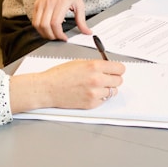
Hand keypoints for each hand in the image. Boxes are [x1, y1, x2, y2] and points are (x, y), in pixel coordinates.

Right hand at [10, 60, 125, 112]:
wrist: (48, 88)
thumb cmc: (60, 75)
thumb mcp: (80, 62)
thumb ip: (96, 65)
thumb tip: (109, 67)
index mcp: (94, 66)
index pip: (119, 68)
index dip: (118, 69)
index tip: (116, 70)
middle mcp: (97, 80)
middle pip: (119, 80)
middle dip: (113, 78)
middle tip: (106, 78)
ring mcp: (95, 93)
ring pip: (113, 92)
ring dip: (107, 88)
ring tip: (96, 86)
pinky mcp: (91, 104)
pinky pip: (104, 100)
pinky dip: (100, 97)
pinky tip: (90, 93)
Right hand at [31, 0, 91, 40]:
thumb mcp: (79, 4)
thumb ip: (82, 20)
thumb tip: (87, 32)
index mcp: (61, 2)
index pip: (55, 23)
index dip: (59, 34)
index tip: (64, 38)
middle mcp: (49, 3)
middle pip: (45, 26)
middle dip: (51, 36)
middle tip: (58, 38)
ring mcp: (41, 4)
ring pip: (37, 24)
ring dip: (44, 34)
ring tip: (52, 35)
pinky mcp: (36, 6)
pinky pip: (34, 21)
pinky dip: (39, 28)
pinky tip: (47, 29)